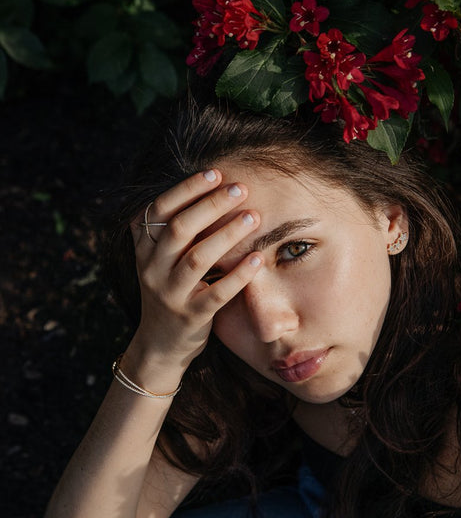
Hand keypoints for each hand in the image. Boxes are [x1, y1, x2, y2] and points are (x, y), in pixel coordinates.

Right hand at [122, 169, 262, 392]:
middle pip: (179, 229)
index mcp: (144, 249)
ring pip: (197, 258)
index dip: (186, 189)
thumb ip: (173, 229)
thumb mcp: (160, 259)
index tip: (215, 172)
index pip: (159, 210)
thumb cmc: (170, 291)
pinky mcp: (190, 317)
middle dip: (211, 204)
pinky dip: (238, 275)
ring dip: (228, 234)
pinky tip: (259, 259)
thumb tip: (210, 186)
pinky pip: (216, 294)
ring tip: (254, 217)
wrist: (159, 345)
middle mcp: (152, 269)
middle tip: (240, 188)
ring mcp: (170, 295)